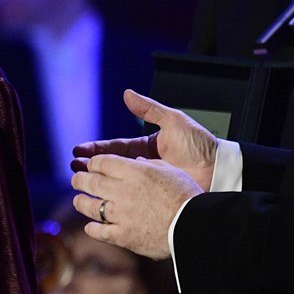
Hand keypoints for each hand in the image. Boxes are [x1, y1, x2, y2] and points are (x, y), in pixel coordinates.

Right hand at [72, 90, 216, 190]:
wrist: (219, 169)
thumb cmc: (200, 144)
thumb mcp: (173, 122)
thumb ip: (149, 109)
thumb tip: (127, 94)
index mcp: (146, 147)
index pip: (114, 149)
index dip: (95, 150)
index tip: (78, 151)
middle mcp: (143, 164)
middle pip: (110, 166)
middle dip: (90, 166)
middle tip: (73, 168)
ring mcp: (148, 181)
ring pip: (117, 182)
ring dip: (98, 182)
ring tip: (81, 182)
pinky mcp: (154, 196)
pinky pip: (131, 197)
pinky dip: (116, 197)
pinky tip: (103, 199)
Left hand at [72, 154, 202, 258]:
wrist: (195, 226)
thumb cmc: (188, 196)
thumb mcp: (172, 171)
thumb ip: (151, 165)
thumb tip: (137, 162)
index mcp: (135, 172)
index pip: (102, 162)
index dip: (93, 163)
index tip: (91, 165)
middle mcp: (123, 191)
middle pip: (91, 182)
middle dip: (80, 179)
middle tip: (76, 180)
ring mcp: (121, 214)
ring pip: (89, 206)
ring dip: (81, 202)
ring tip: (78, 200)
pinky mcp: (123, 235)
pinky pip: (99, 231)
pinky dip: (92, 228)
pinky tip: (90, 227)